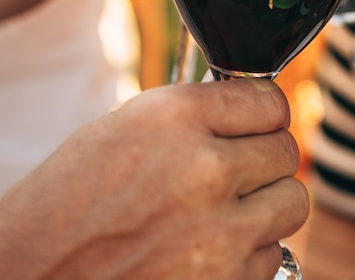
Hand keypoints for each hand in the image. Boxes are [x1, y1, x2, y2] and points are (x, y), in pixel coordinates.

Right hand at [0, 79, 307, 278]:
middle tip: (233, 173)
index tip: (253, 126)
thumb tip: (253, 114)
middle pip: (286, 150)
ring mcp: (220, 230)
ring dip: (267, 205)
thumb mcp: (120, 131)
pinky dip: (249, 254)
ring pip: (293, 201)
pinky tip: (209, 251)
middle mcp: (205, 168)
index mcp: (175, 118)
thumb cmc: (61, 207)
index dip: (262, 115)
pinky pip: (273, 253)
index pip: (269, 101)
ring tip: (226, 211)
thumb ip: (192, 118)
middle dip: (264, 160)